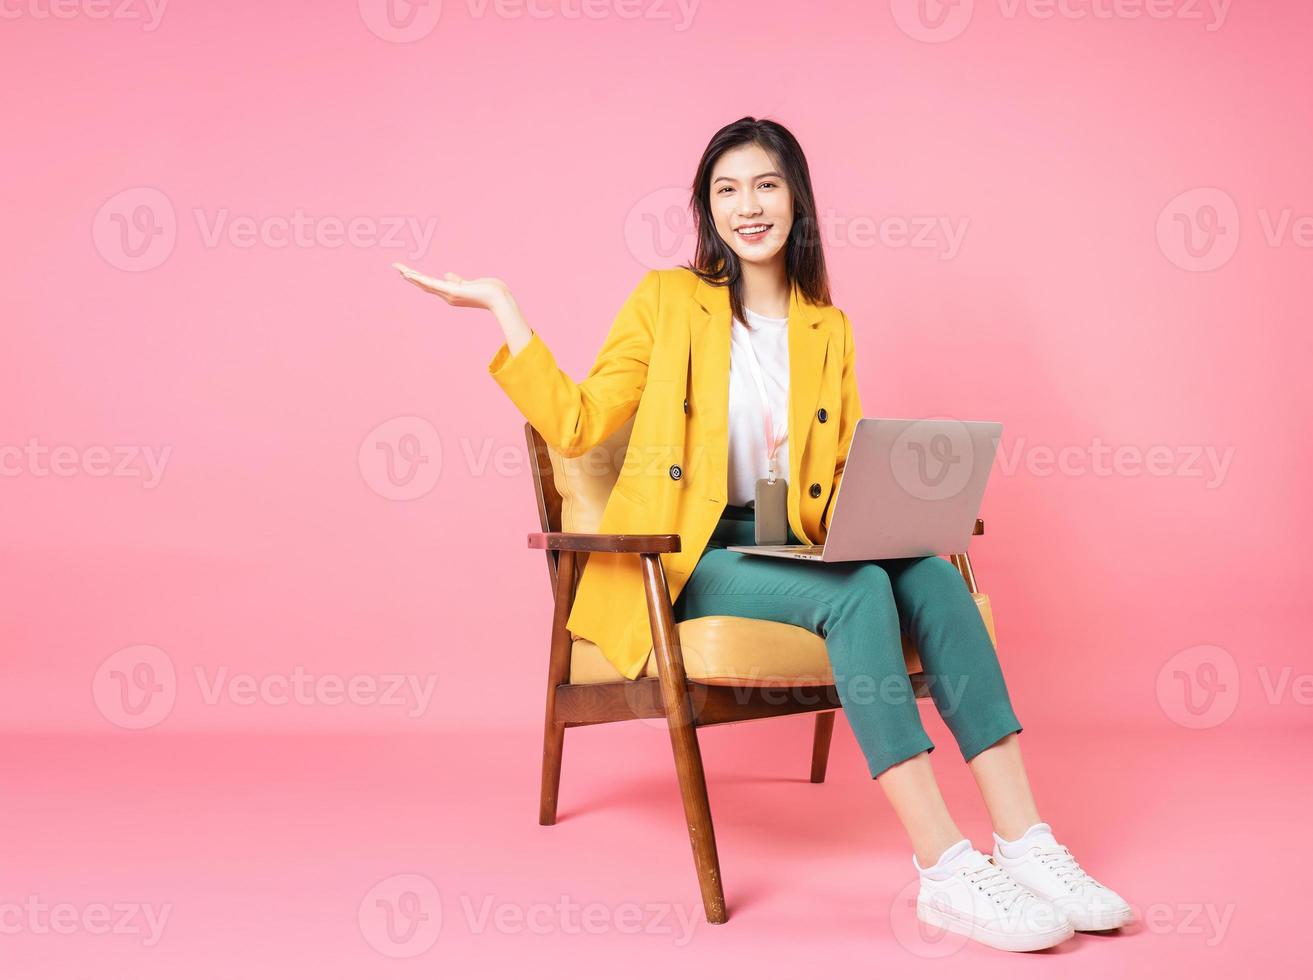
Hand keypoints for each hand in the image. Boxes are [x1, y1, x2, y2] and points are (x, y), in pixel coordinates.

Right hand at [392, 262, 511, 311]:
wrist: (498, 299)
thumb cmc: (488, 291)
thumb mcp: (470, 283)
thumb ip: (457, 280)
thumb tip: (447, 275)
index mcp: (451, 293)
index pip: (431, 285)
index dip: (418, 279)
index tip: (407, 272)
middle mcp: (447, 296)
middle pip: (424, 285)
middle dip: (410, 276)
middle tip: (397, 268)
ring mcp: (449, 294)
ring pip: (425, 284)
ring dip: (411, 276)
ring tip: (399, 269)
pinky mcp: (452, 291)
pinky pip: (433, 284)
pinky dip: (420, 279)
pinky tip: (411, 275)